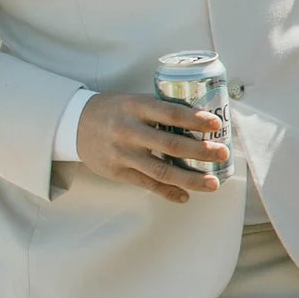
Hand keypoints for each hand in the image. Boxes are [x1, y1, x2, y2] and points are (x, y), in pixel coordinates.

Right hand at [73, 90, 227, 199]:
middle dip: (201, 151)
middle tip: (223, 153)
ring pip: (161, 170)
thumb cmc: (116, 111)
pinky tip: (186, 196)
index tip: (216, 124)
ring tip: (213, 184)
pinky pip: (147, 184)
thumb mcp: (135, 101)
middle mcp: (129, 130)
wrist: (75, 124)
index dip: (195, 119)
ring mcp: (122, 153)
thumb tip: (204, 121)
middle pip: (171, 144)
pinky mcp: (117, 172)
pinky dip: (168, 192)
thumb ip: (162, 110)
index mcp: (136, 107)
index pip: (171, 113)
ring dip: (190, 179)